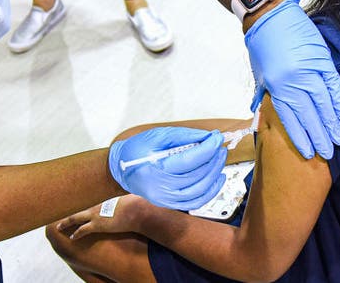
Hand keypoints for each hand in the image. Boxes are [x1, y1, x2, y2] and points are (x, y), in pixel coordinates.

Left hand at [56, 195, 149, 239]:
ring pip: (75, 219)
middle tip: (58, 216)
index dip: (80, 206)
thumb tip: (131, 194)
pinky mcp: (97, 226)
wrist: (135, 210)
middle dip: (67, 214)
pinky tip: (71, 237)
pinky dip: (76, 233)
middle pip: (77, 210)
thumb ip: (125, 197)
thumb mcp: (128, 198)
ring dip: (66, 223)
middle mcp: (96, 207)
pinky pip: (82, 230)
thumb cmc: (134, 204)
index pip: (87, 203)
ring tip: (58, 227)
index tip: (74, 206)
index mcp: (102, 201)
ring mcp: (95, 216)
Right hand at [109, 127, 226, 210]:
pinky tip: (217, 178)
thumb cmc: (136, 150)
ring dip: (214, 174)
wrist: (120, 169)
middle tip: (219, 146)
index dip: (207, 149)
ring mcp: (165, 200)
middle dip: (213, 160)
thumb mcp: (157, 136)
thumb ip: (183, 136)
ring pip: (200, 191)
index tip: (217, 138)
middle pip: (197, 176)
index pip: (189, 160)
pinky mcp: (169, 204)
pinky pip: (196, 201)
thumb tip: (208, 137)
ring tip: (219, 159)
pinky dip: (210, 191)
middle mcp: (160, 189)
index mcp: (154, 169)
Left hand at [245, 0, 339, 159]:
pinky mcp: (322, 59)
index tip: (310, 153)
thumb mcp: (261, 74)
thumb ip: (269, 95)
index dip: (301, 137)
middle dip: (320, 137)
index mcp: (277, 86)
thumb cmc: (262, 45)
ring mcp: (310, 70)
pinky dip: (339, 100)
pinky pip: (333, 84)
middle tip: (329, 154)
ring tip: (339, 140)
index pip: (291, 119)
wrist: (269, 15)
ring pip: (324, 103)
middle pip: (310, 115)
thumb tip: (271, 116)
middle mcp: (294, 81)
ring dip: (332, 124)